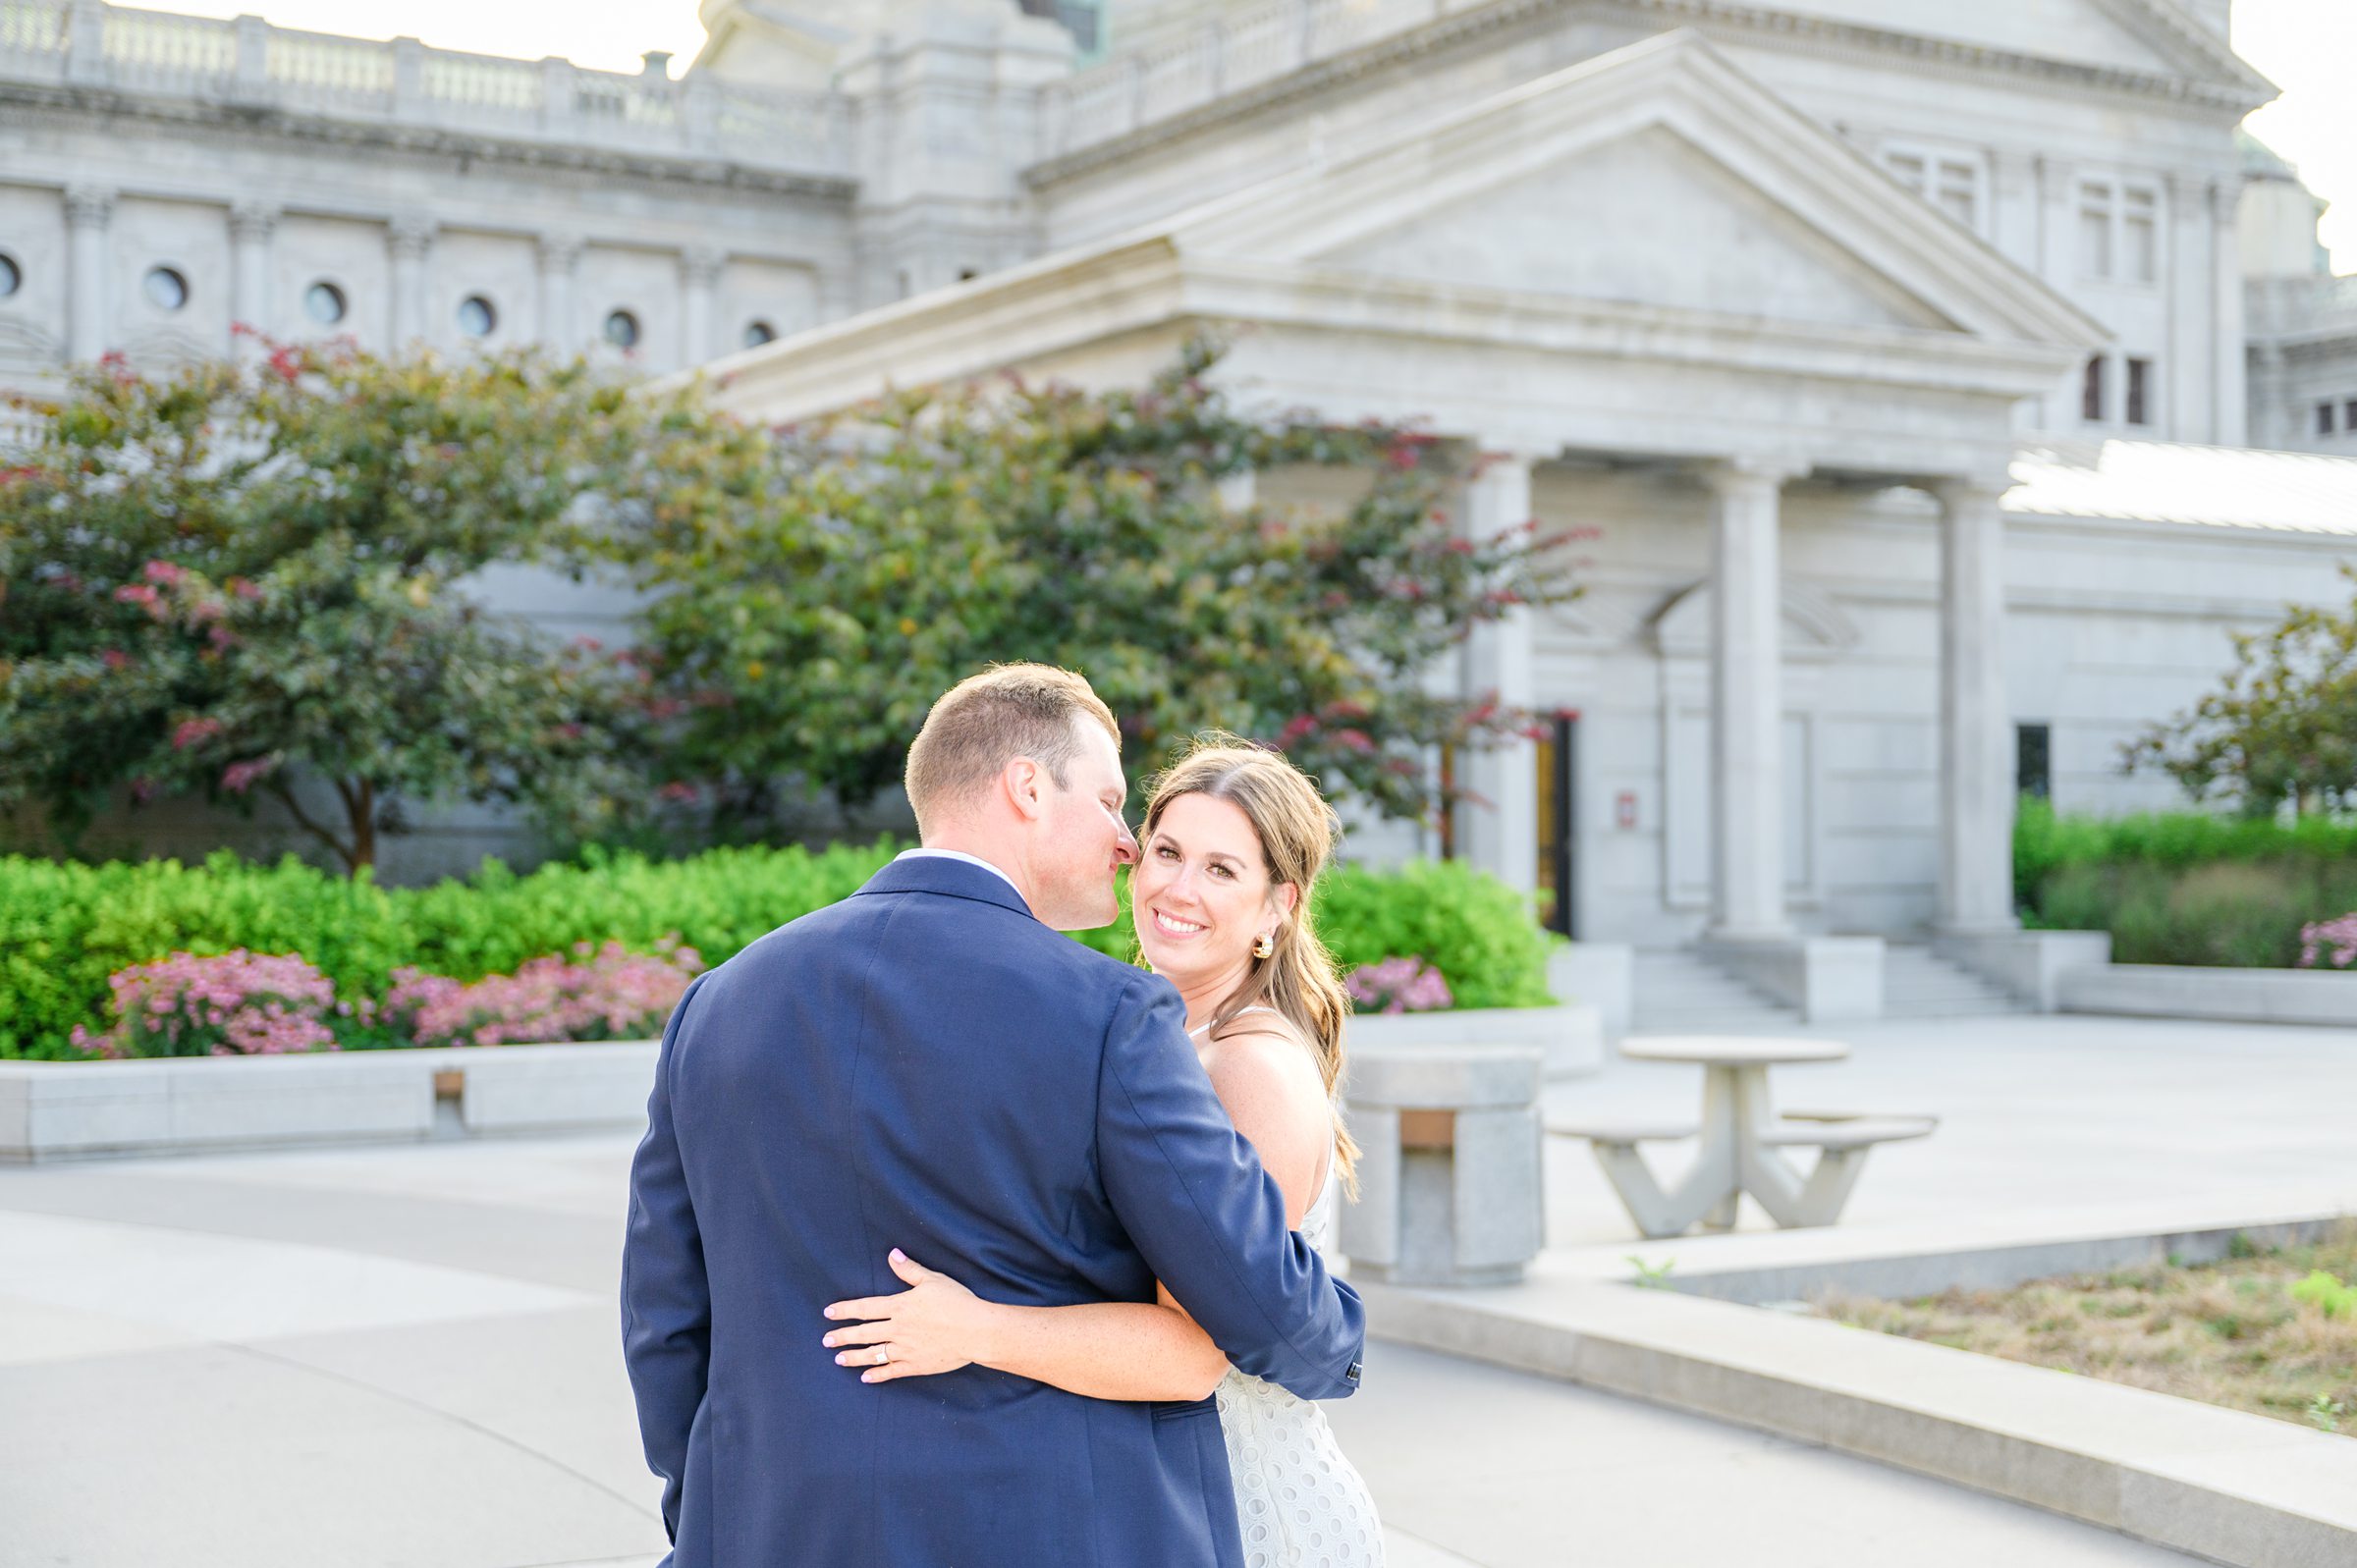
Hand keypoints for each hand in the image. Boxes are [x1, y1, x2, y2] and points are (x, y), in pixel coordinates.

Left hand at [823, 1249, 992, 1383]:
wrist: (976, 1331)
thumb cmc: (957, 1302)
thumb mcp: (933, 1280)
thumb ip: (909, 1269)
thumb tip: (892, 1254)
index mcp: (900, 1306)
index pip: (865, 1308)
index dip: (845, 1310)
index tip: (829, 1313)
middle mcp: (897, 1329)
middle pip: (864, 1333)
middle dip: (843, 1336)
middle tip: (826, 1340)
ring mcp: (905, 1350)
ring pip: (873, 1354)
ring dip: (854, 1356)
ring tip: (839, 1358)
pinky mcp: (916, 1365)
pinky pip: (891, 1372)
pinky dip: (877, 1375)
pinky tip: (865, 1377)